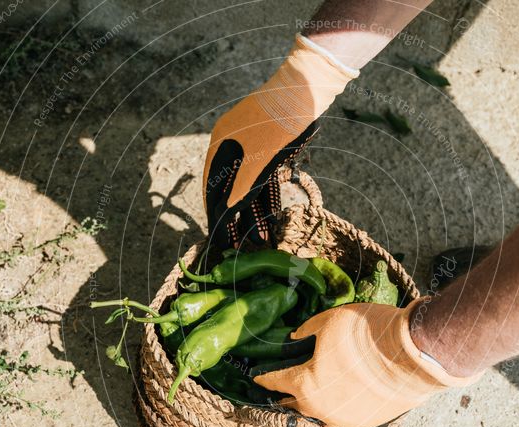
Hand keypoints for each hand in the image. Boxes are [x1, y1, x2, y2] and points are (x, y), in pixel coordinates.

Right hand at [203, 34, 357, 247]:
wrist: (306, 88)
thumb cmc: (280, 120)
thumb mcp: (260, 157)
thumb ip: (243, 185)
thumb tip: (226, 211)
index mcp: (221, 144)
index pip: (212, 186)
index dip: (214, 213)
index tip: (217, 237)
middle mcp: (232, 145)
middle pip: (230, 188)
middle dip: (235, 218)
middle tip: (239, 245)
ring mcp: (251, 146)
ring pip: (248, 186)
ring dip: (253, 212)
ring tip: (260, 239)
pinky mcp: (269, 148)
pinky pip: (263, 178)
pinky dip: (266, 197)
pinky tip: (271, 218)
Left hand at [254, 300, 480, 426]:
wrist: (414, 354)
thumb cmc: (368, 333)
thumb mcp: (330, 320)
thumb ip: (308, 331)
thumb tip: (295, 337)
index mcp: (304, 383)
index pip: (275, 381)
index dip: (263, 376)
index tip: (256, 375)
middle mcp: (318, 408)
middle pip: (292, 404)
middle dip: (285, 395)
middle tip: (281, 388)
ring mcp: (342, 421)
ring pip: (318, 415)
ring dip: (312, 405)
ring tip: (311, 395)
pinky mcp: (364, 425)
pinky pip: (342, 418)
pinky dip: (337, 409)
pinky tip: (340, 400)